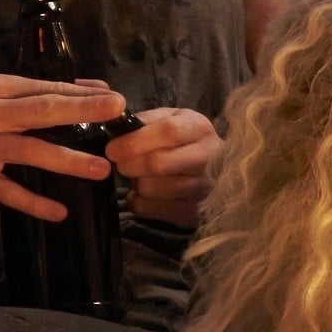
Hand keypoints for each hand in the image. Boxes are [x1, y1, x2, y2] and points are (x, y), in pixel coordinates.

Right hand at [0, 73, 128, 220]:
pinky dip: (35, 203)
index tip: (116, 99)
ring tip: (101, 168)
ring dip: (68, 161)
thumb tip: (92, 88)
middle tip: (115, 113)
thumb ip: (39, 91)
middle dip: (80, 111)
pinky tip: (59, 212)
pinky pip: (9, 192)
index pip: (45, 90)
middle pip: (40, 112)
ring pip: (30, 152)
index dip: (81, 94)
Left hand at [111, 105, 220, 225]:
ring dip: (135, 183)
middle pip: (156, 163)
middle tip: (122, 163)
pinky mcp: (191, 212)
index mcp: (200, 128)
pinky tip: (145, 194)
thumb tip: (118, 129)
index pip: (167, 132)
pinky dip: (137, 202)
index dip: (134, 141)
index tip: (112, 149)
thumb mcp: (173, 119)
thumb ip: (147, 120)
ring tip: (140, 176)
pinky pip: (149, 209)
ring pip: (150, 188)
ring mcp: (202, 188)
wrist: (219, 172)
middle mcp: (207, 158)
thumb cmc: (187, 141)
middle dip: (128, 164)